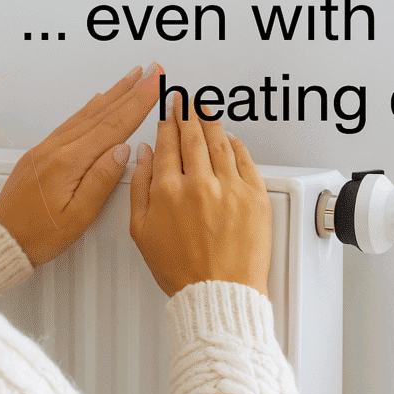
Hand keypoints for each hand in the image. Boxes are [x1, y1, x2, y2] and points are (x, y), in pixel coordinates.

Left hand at [0, 64, 162, 265]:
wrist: (0, 240)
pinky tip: (97, 103)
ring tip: (130, 79)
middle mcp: (56, 149)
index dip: (138, 102)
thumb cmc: (36, 235)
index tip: (154, 82)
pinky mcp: (41, 154)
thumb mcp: (77, 217)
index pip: (113, 126)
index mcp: (68, 163)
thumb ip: (101, 181)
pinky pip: (72, 123)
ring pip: (86, 114)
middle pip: (101, 113)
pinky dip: (90, 109)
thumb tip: (123, 152)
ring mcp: (46, 149)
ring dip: (112, 94)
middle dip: (130, 90)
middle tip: (150, 70)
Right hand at [129, 94, 271, 297]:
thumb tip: (143, 156)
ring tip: (206, 109)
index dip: (167, 122)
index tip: (167, 111)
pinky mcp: (254, 197)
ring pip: (220, 141)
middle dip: (187, 112)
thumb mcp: (141, 231)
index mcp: (168, 191)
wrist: (218, 293)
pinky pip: (245, 160)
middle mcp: (199, 184)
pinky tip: (231, 138)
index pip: (168, 143)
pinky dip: (237, 144)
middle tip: (185, 100)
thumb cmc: (181, 271)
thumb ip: (139, 188)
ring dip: (211, 121)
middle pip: (194, 135)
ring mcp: (229, 188)